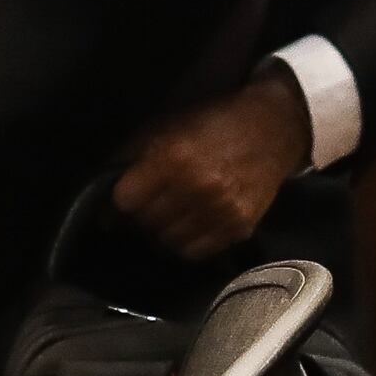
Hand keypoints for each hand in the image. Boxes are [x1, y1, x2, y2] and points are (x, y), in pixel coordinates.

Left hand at [116, 71, 308, 261]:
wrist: (272, 128)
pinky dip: (185, 243)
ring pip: (167, 243)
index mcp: (173, 157)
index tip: (120, 201)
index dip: (118, 202)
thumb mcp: (167, 124)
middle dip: (139, 217)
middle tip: (145, 208)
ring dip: (161, 232)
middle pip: (144, 223)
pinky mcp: (238, 228)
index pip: (125, 200)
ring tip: (168, 215)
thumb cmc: (214, 122)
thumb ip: (132, 154)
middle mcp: (195, 188)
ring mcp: (219, 211)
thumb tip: (103, 187)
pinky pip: (195, 253)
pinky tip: (188, 225)